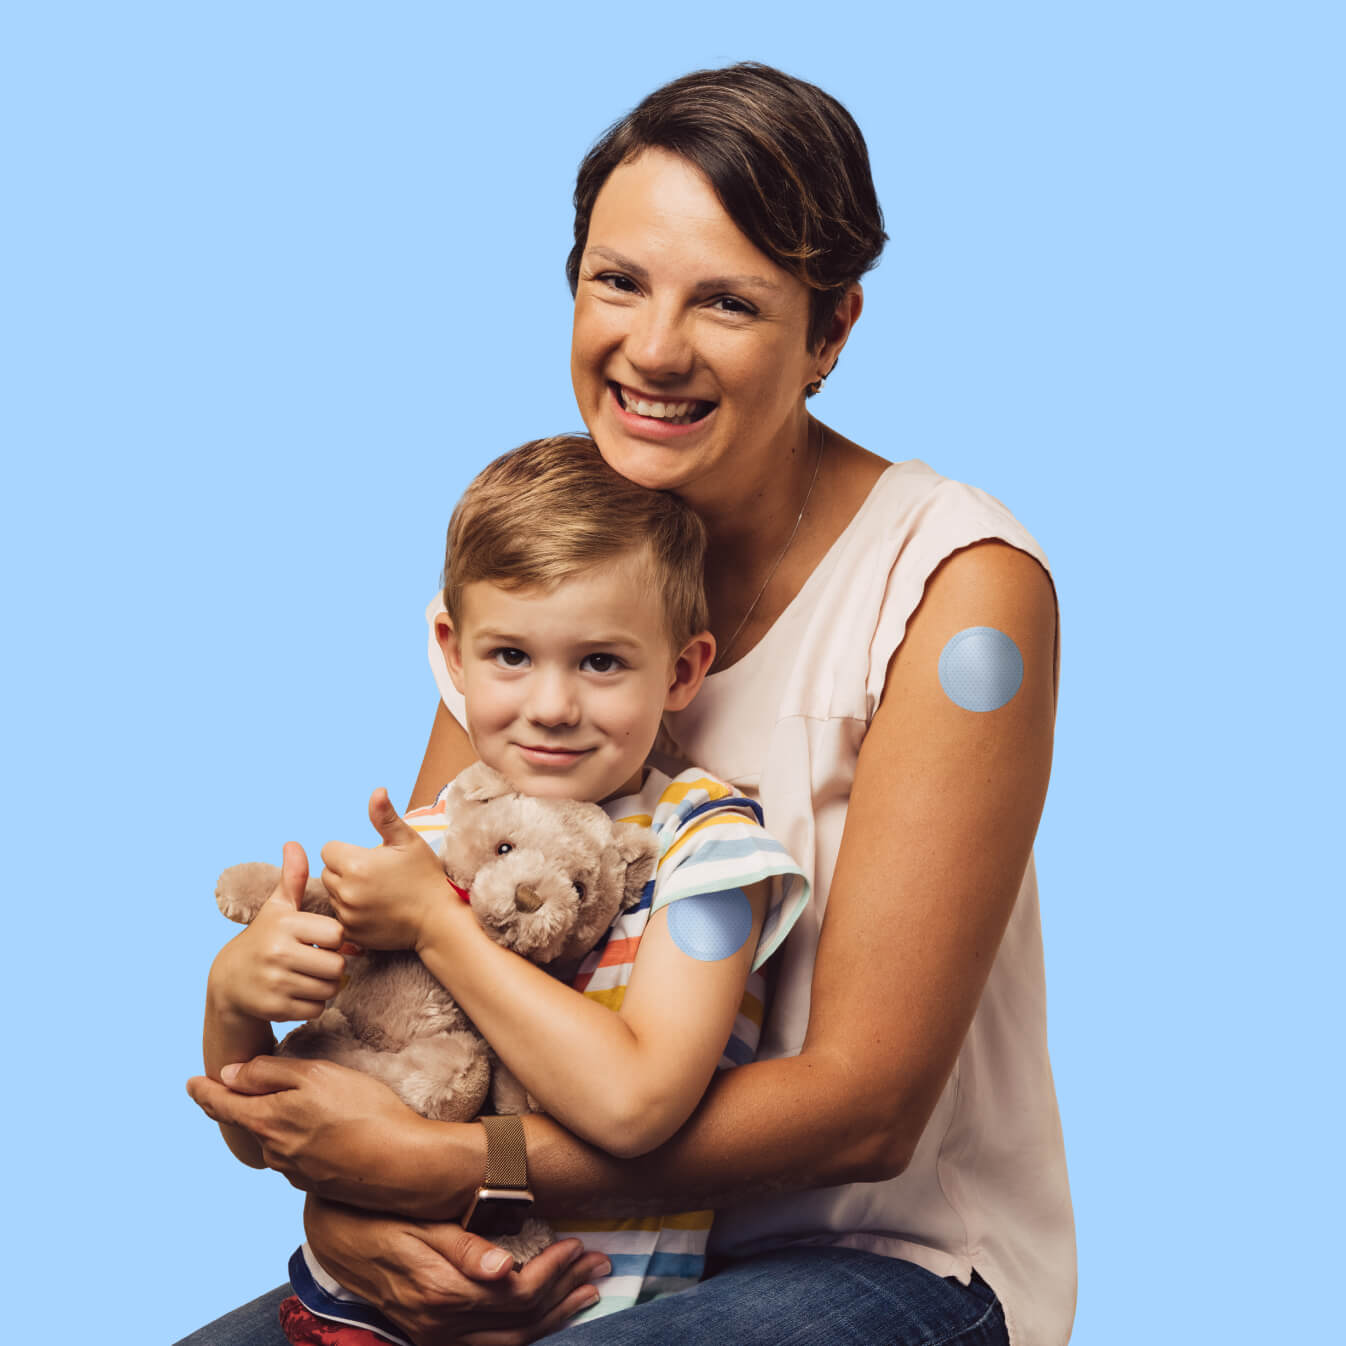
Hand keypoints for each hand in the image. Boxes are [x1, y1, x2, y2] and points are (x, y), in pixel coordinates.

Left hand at [187, 1055, 451, 1214]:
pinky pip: (296, 1154)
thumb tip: (229, 1074)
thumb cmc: (362, 1111)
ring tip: (280, 1104)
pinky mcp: (319, 1180)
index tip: (192, 1083)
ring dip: (271, 1122)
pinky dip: (296, 1138)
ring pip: (272, 1139)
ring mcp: (296, 1171)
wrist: (402, 1164)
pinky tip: (316, 1129)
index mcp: (266, 1122)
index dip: (204, 1092)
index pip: (221, 1105)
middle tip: (227, 1089)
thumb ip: (268, 1073)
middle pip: (247, 1123)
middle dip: (236, 1105)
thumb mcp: (315, 1076)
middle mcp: (273, 1151)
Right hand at [208, 842, 346, 1022]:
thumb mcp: (277, 907)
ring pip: (329, 990)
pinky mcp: (274, 1009)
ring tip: (311, 976)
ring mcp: (275, 982)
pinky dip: (314, 1004)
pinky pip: (316, 1009)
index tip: (321, 940)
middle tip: (320, 962)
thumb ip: (292, 879)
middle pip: (338, 966)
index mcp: (285, 924)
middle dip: (334, 966)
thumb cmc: (265, 937)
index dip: (335, 939)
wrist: (230, 980)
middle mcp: (278, 953)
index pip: (337, 935)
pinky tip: (299, 992)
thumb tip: (293, 844)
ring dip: (326, 986)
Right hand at [304, 1197, 609, 1345]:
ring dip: (555, 1316)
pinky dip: (526, 1331)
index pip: (518, 1293)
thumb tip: (505, 1265)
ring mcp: (437, 1337)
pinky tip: (548, 1315)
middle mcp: (441, 1325)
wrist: (333, 1239)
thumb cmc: (378, 1217)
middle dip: (566, 1291)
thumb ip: (463, 1245)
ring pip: (512, 1341)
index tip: (578, 1243)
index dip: (555, 1270)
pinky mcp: (434, 1337)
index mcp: (441, 1292)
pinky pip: (492, 1345)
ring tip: (588, 1291)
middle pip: (522, 1321)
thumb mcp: (419, 1221)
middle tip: (600, 1264)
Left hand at [320, 789, 449, 949]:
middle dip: (345, 870)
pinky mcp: (351, 933)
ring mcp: (347, 915)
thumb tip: (377, 790)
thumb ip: (385, 816)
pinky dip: (351, 912)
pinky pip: (339, 917)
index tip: (369, 857)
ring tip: (376, 893)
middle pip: (328, 872)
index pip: (328, 849)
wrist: (438, 919)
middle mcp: (346, 891)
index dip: (347, 850)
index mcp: (355, 864)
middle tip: (374, 875)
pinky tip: (374, 909)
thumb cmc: (425, 875)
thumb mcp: (409, 841)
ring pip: (333, 895)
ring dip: (347, 891)